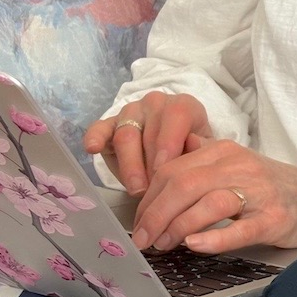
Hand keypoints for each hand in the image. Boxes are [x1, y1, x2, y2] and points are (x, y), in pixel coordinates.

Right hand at [83, 92, 211, 195]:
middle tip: (153, 192)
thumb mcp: (205, 151)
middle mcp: (156, 104)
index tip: (163, 172)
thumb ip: (202, 149)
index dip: (169, 144)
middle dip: (150, 165)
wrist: (177, 150)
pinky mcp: (110, 124)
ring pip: (126, 135)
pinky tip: (92, 148)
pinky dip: (95, 136)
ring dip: (130, 165)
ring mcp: (131, 113)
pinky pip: (100, 127)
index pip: (176, 116)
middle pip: (149, 132)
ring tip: (137, 190)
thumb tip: (195, 148)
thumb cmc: (193, 151)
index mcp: (182, 106)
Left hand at [131, 136, 296, 253]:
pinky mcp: (273, 218)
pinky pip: (239, 227)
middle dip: (154, 214)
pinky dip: (214, 237)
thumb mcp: (235, 166)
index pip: (172, 169)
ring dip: (177, 226)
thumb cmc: (273, 188)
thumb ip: (201, 161)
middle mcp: (238, 166)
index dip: (148, 197)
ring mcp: (258, 192)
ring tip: (163, 245)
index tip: (138, 222)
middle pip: (183, 184)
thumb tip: (158, 166)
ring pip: (206, 203)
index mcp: (223, 152)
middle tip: (143, 240)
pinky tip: (195, 246)